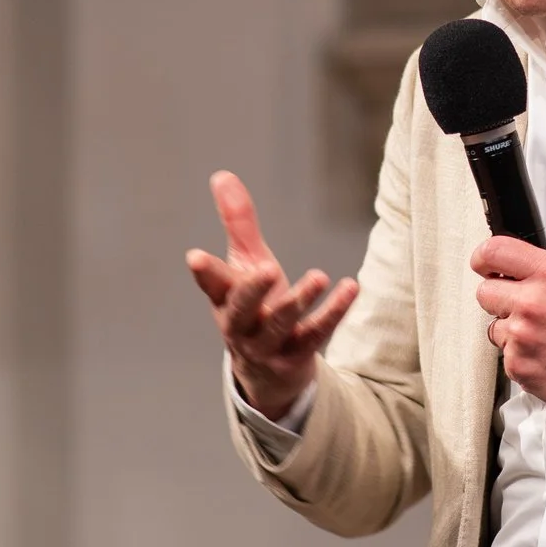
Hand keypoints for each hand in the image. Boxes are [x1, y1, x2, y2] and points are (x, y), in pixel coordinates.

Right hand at [185, 171, 358, 420]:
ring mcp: (268, 345)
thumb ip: (237, 223)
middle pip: (241, 311)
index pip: (212, 285)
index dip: (205, 272)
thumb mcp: (246, 263)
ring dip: (299, 301)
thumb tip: (222, 175)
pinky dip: (334, 312)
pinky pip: (316, 334)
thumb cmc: (256, 306)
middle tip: (267, 269)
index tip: (195, 257)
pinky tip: (350, 288)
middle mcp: (242, 327)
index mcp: (224, 301)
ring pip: (281, 325)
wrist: (269, 371)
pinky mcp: (297, 356)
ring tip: (318, 276)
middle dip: (252, 291)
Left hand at [470, 237, 545, 412]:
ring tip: (545, 338)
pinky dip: (523, 359)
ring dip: (513, 333)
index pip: (494, 252)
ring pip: (495, 329)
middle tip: (522, 308)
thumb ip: (545, 273)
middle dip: (500, 299)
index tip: (484, 265)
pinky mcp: (519, 367)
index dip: (483, 258)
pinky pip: (507, 358)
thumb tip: (519, 272)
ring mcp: (523, 337)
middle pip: (485, 293)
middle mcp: (532, 303)